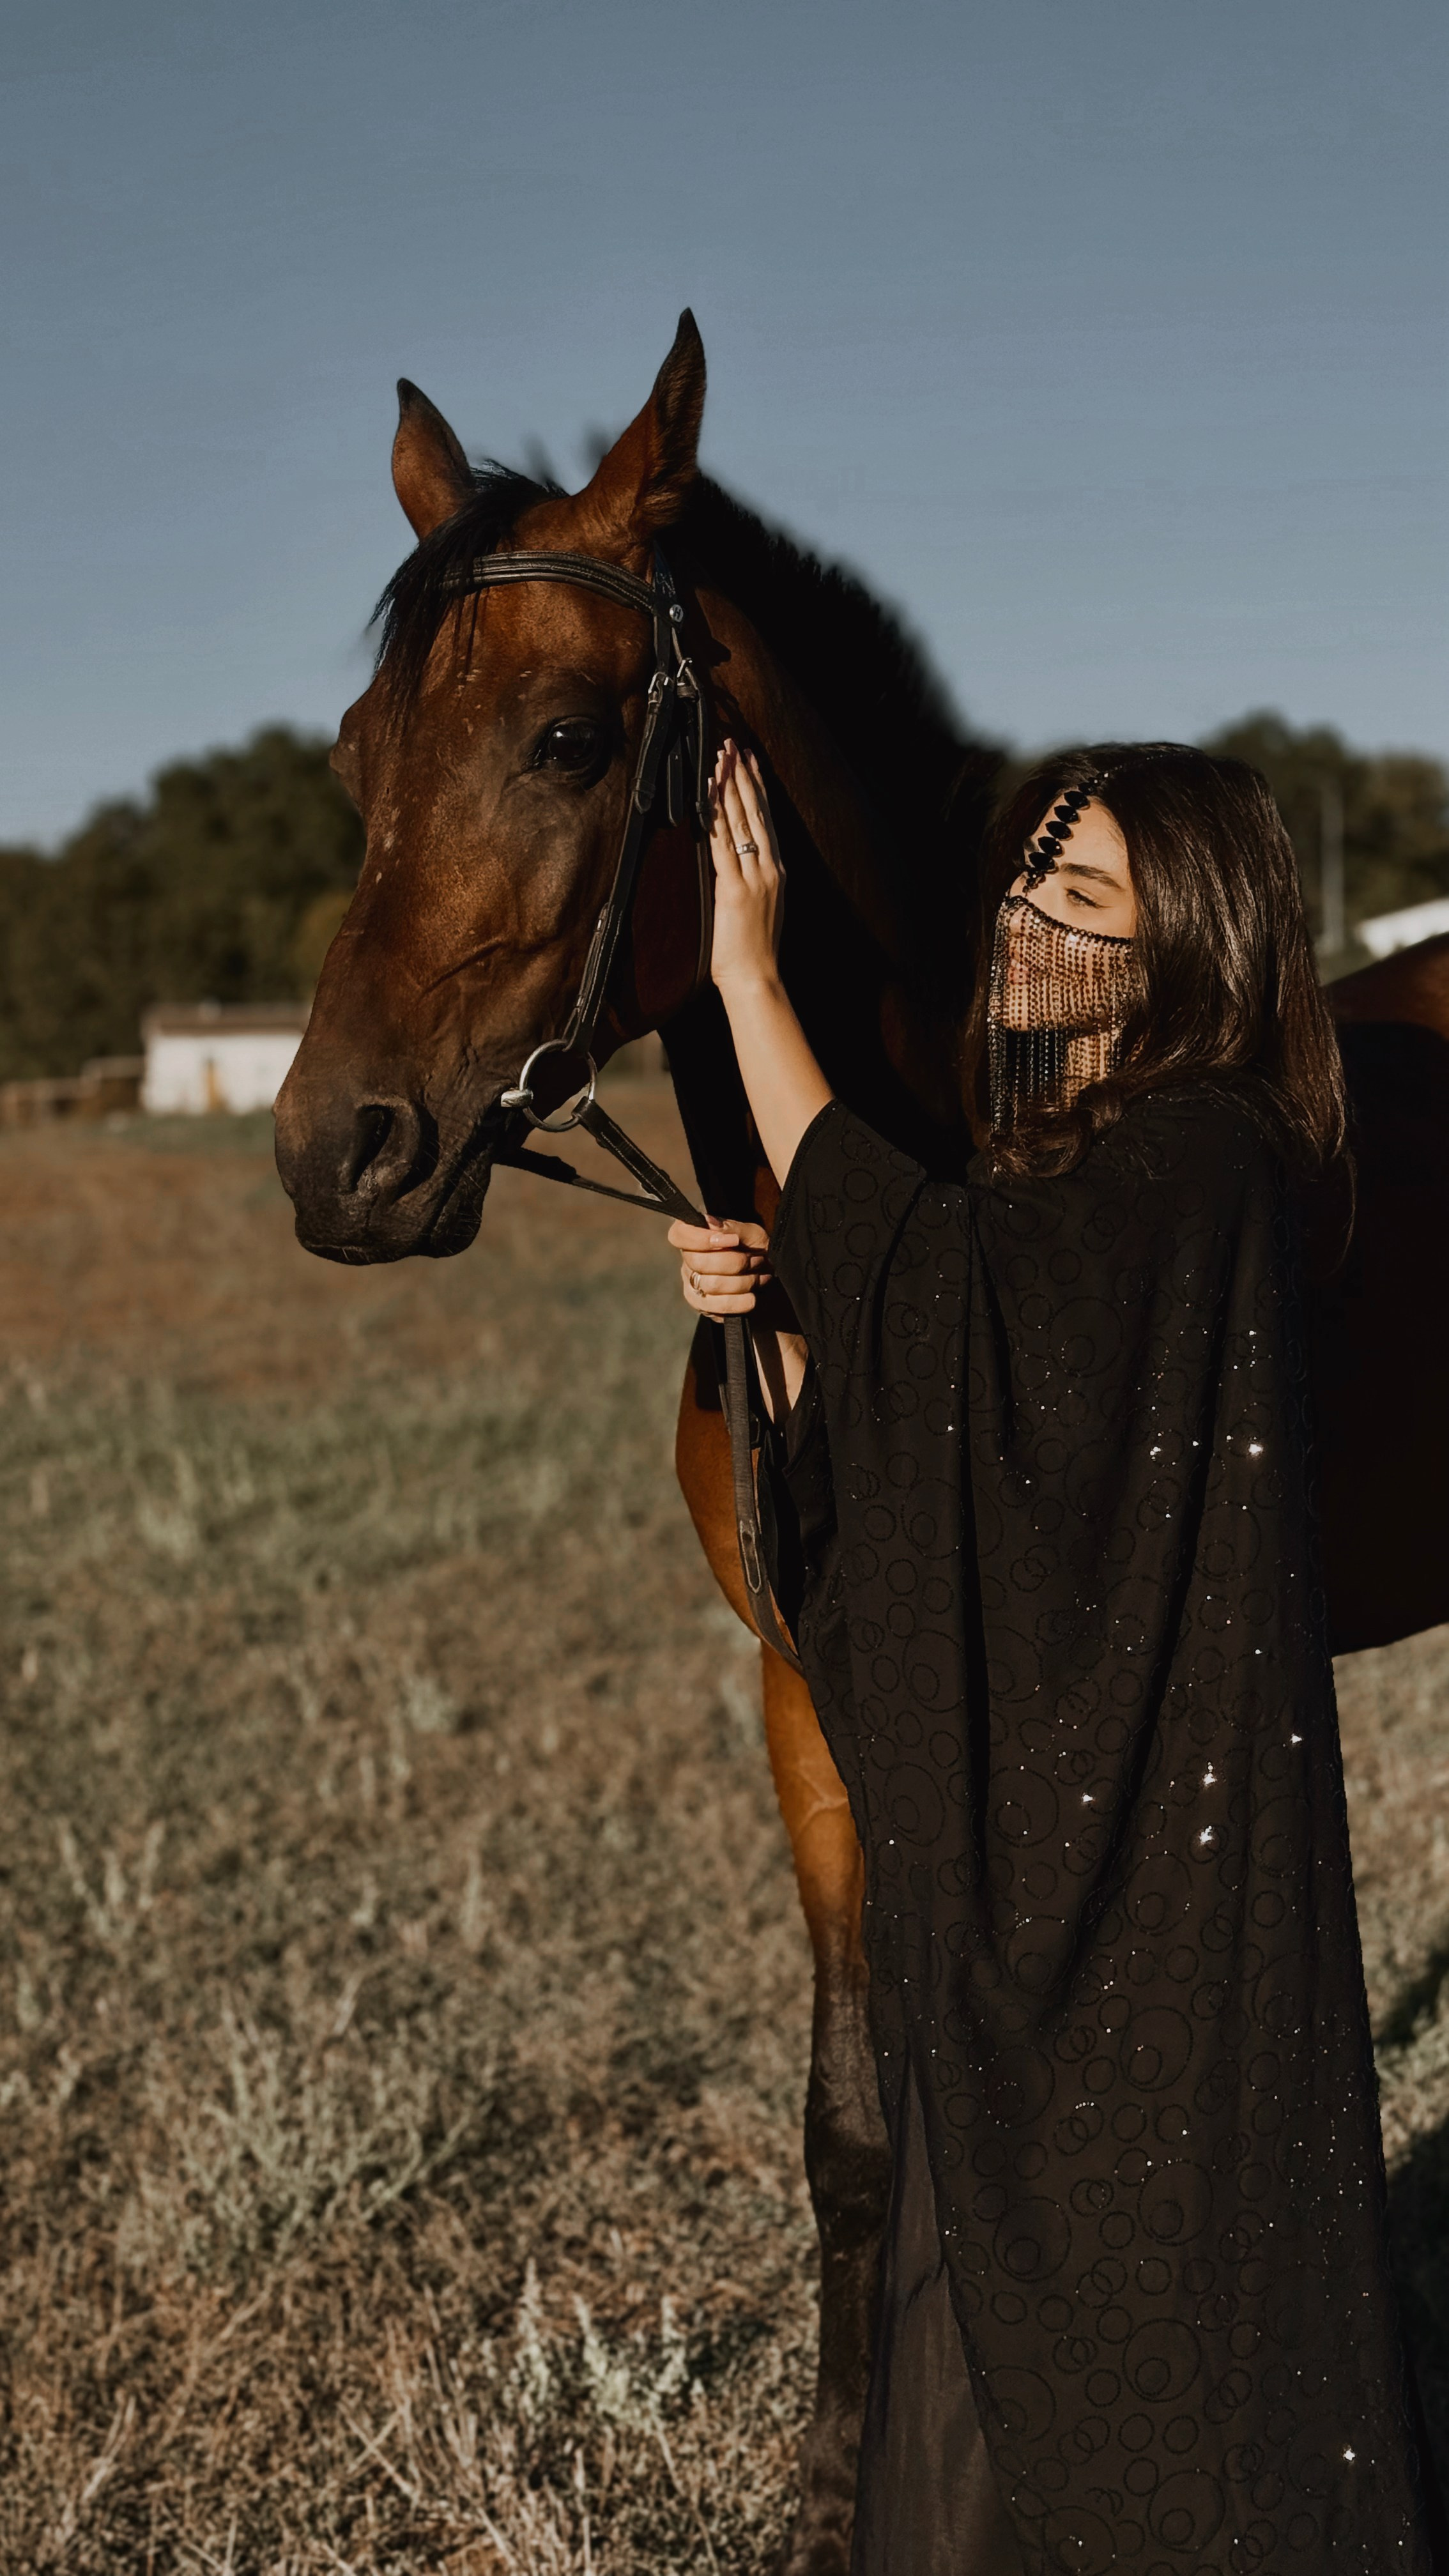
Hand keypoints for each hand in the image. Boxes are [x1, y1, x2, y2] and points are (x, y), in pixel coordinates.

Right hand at [667, 1214, 772, 1315]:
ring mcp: (692, 1285)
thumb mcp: (751, 1232)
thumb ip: (731, 1227)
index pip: (679, 1235)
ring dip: (743, 1281)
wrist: (766, 1277)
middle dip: (735, 1262)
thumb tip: (709, 1223)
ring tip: (758, 1277)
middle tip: (756, 1260)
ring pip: (712, 1285)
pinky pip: (717, 1306)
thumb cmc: (755, 1249)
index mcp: (693, 1237)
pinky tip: (751, 1295)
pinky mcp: (702, 1306)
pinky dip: (740, 1301)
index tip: (733, 1240)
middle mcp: (687, 1261)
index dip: (702, 1238)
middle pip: (698, 1262)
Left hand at [708, 741, 783, 994]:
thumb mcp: (761, 908)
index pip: (766, 820)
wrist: (757, 977)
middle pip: (755, 812)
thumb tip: (737, 865)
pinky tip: (709, 793)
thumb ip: (752, 882)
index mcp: (776, 871)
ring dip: (728, 786)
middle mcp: (769, 868)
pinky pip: (723, 843)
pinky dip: (715, 815)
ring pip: (740, 821)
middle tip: (732, 746)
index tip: (751, 762)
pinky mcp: (733, 888)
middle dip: (743, 776)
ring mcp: (754, 876)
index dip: (758, 788)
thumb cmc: (755, 951)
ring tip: (720, 757)